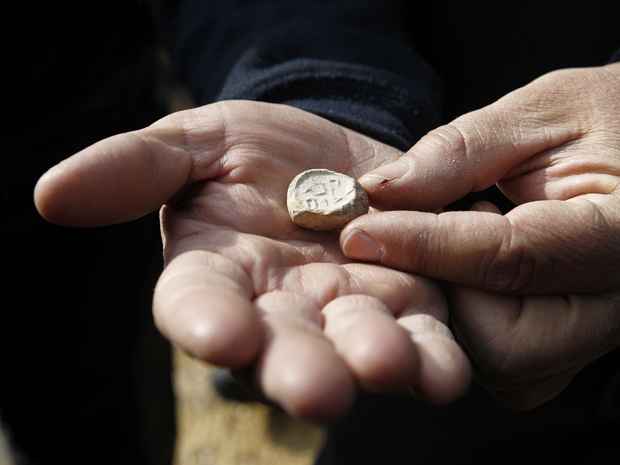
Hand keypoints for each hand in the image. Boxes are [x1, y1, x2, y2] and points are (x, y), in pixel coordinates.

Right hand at [34, 101, 469, 421]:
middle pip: (281, 348)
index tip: (222, 334)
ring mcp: (345, 314)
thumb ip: (134, 168)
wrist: (332, 158)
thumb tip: (51, 194)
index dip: (207, 324)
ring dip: (373, 364)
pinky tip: (441, 369)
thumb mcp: (195, 143)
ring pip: (355, 351)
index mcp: (218, 275)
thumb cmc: (254, 155)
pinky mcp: (407, 307)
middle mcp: (278, 310)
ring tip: (387, 367)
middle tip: (317, 388)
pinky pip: (420, 340)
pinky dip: (431, 359)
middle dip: (298, 367)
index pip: (199, 307)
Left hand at [340, 63, 619, 408]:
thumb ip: (463, 150)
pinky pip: (510, 366)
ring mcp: (599, 336)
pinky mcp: (574, 347)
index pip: (511, 259)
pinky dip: (473, 322)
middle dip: (442, 293)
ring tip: (461, 238)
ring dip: (454, 308)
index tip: (358, 231)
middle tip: (422, 232)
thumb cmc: (611, 119)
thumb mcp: (545, 111)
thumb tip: (379, 191)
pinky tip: (474, 270)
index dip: (425, 246)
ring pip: (501, 365)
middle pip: (503, 344)